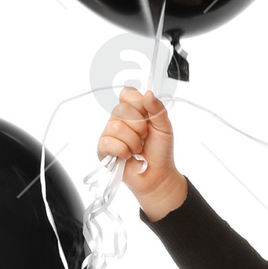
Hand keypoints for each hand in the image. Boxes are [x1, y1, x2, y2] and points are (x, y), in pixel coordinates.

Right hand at [97, 86, 187, 218]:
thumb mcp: (164, 127)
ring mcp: (109, 133)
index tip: (147, 116)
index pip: (127, 93)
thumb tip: (148, 93)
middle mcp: (119, 119)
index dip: (137, 103)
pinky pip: (109, 142)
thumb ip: (157, 109)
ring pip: (116, 127)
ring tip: (137, 149)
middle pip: (121, 109)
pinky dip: (123, 151)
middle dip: (139, 127)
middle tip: (145, 137)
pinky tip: (128, 156)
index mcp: (133, 110)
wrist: (157, 175)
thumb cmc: (160, 151)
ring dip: (133, 141)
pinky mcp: (103, 149)